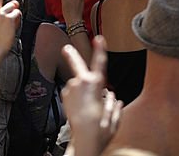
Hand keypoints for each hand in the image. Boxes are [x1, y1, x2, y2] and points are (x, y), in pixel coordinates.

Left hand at [61, 36, 122, 155]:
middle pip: (76, 64)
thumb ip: (114, 104)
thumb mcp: (114, 117)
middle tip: (66, 48)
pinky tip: (84, 109)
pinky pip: (74, 92)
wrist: (83, 141)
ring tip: (90, 107)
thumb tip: (113, 97)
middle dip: (72, 54)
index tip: (98, 38)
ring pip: (78, 84)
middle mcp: (80, 83)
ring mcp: (70, 89)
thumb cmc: (101, 130)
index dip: (100, 50)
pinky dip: (79, 96)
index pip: (99, 63)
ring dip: (84, 90)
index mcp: (95, 85)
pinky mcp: (64, 96)